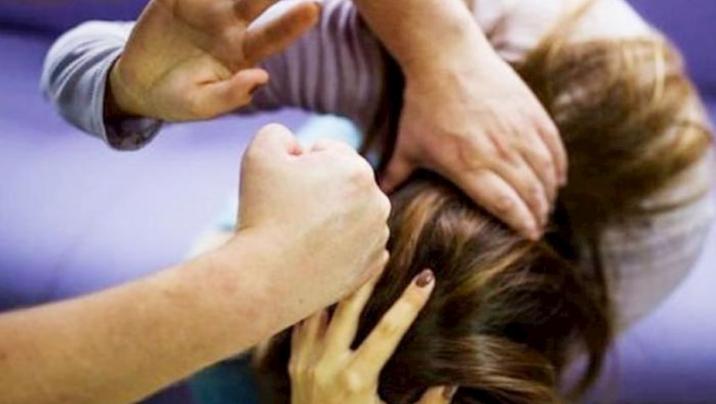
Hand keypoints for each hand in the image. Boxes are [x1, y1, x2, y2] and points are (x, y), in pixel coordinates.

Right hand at [108, 0, 318, 120]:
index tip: (313, 9)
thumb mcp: (201, 104)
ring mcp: (204, 8)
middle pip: (256, 0)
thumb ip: (231, 94)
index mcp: (243, 53)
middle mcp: (230, 24)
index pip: (274, 35)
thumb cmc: (178, 100)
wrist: (139, 87)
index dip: (292, 23)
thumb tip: (262, 77)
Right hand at [227, 124, 390, 326]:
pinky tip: (316, 252)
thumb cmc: (262, 213)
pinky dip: (338, 245)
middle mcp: (378, 200)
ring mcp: (378, 236)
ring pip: (351, 212)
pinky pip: (356, 243)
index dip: (299, 165)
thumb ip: (280, 133)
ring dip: (331, 216)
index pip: (327, 151)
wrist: (266, 279)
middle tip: (290, 212)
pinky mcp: (372, 265)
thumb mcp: (261, 152)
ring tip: (301, 233)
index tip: (285, 189)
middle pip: (342, 182)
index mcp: (357, 169)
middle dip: (319, 189)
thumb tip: (299, 146)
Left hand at [289, 269, 454, 403]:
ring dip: (338, 286)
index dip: (410, 303)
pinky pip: (302, 324)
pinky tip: (326, 286)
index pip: (388, 331)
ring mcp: (306, 363)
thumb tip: (451, 382)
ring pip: (320, 311)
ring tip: (353, 259)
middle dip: (367, 277)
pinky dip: (315, 304)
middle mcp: (327, 366)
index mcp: (356, 380)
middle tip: (383, 251)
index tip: (426, 278)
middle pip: (347, 309)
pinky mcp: (293, 364)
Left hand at [383, 48, 566, 239]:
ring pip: (544, 171)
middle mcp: (498, 151)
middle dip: (537, 214)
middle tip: (538, 227)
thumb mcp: (407, 144)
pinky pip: (552, 145)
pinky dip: (558, 166)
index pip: (505, 204)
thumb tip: (380, 197)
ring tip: (546, 207)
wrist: (445, 57)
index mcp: (468, 166)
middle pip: (529, 193)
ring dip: (549, 194)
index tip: (528, 237)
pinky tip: (558, 179)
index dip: (521, 224)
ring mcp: (517, 130)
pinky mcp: (530, 111)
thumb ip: (396, 174)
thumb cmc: (422, 104)